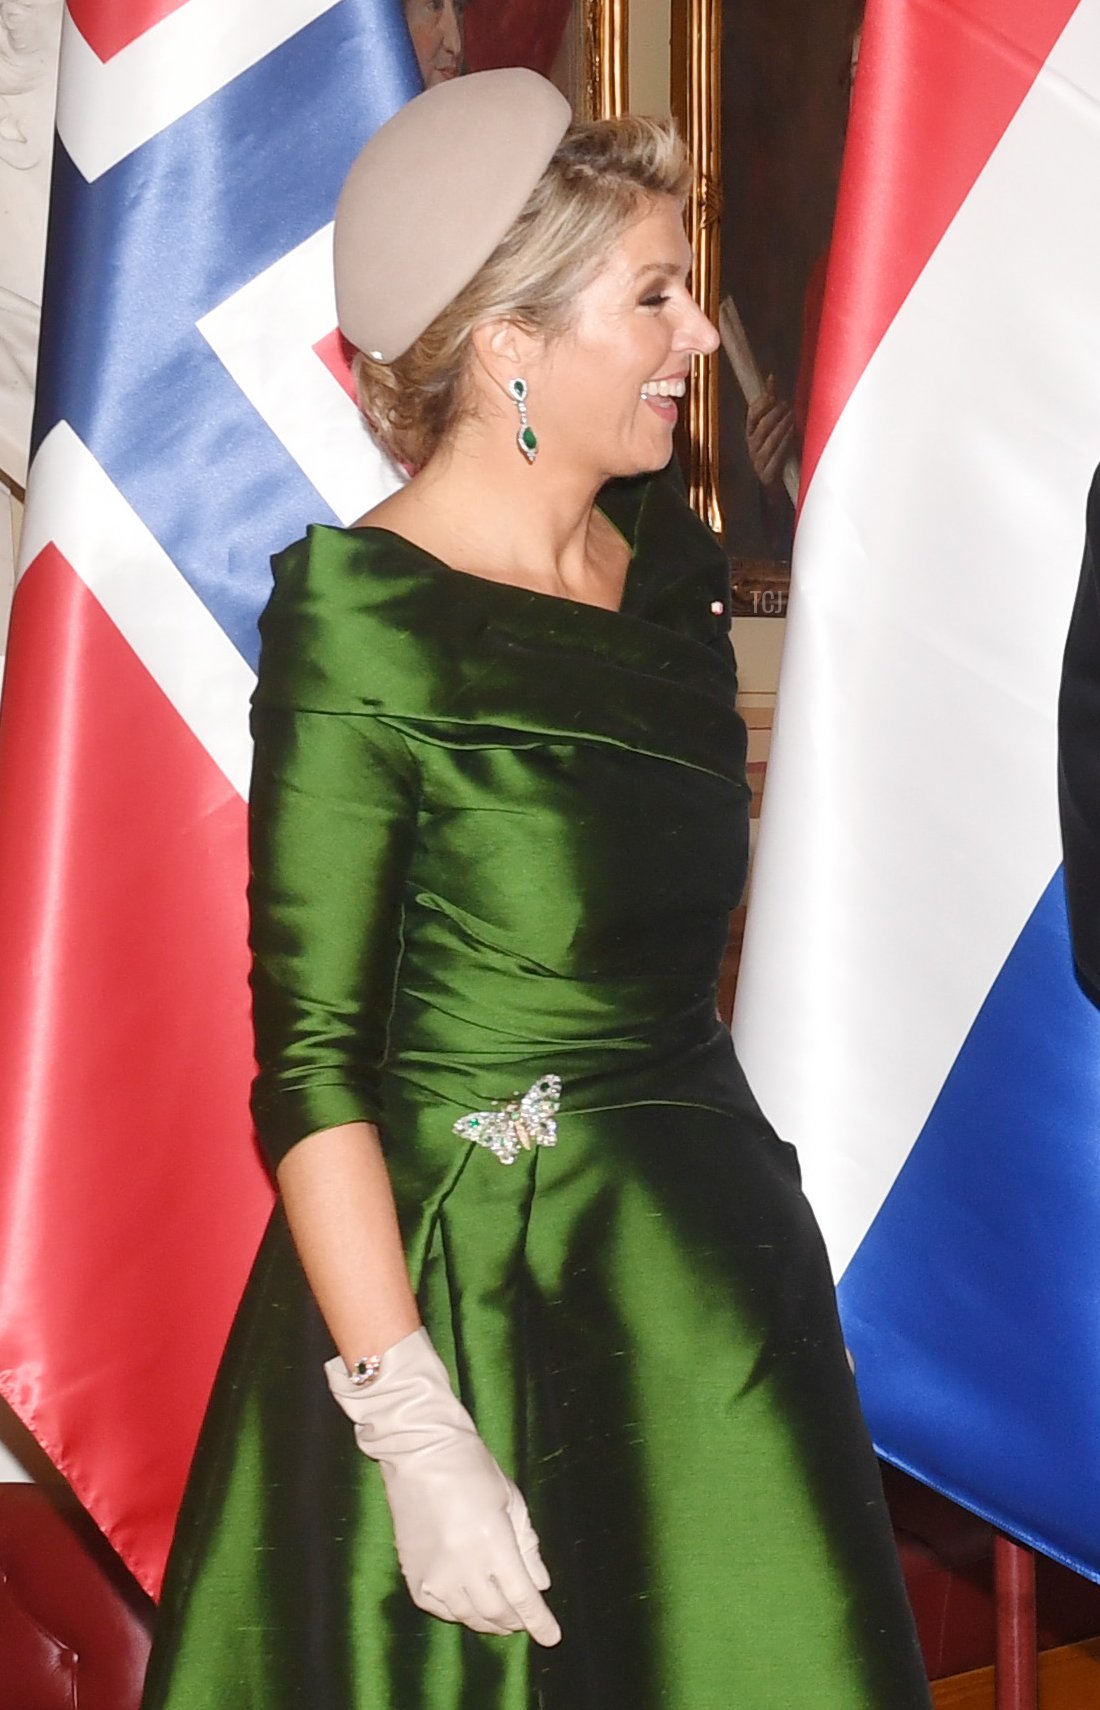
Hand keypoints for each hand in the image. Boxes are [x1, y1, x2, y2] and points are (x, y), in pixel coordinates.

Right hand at [325, 1328, 560, 1644]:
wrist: (419, 1454)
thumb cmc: (472, 1468)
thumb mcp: (510, 1499)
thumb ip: (527, 1544)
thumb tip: (541, 1584)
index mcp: (492, 1542)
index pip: (521, 1596)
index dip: (539, 1621)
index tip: (552, 1638)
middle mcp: (463, 1565)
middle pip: (496, 1613)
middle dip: (515, 1622)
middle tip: (524, 1622)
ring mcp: (435, 1574)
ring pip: (468, 1617)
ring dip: (489, 1622)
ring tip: (501, 1618)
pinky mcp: (414, 1576)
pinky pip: (441, 1610)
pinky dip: (460, 1614)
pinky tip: (469, 1607)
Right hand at [746, 376, 795, 490]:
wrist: (780, 485)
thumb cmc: (780, 450)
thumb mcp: (776, 425)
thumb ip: (773, 403)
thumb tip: (771, 378)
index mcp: (751, 433)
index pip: (752, 414)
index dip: (762, 403)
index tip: (774, 396)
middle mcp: (751, 447)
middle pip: (761, 426)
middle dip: (776, 414)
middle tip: (788, 406)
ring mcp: (758, 462)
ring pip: (768, 440)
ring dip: (782, 426)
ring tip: (792, 417)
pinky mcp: (766, 475)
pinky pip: (776, 456)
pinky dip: (785, 443)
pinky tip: (792, 435)